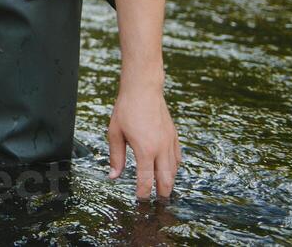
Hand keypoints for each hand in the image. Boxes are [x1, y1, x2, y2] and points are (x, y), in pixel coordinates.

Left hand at [107, 83, 179, 200]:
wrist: (143, 89)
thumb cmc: (126, 109)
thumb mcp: (115, 133)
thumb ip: (116, 157)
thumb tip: (113, 176)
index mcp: (145, 150)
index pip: (146, 180)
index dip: (143, 193)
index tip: (140, 199)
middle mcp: (161, 149)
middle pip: (165, 179)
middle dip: (162, 193)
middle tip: (158, 202)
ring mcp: (170, 142)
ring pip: (174, 170)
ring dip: (169, 182)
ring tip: (164, 190)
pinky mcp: (174, 135)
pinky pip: (178, 157)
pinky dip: (174, 167)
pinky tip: (170, 170)